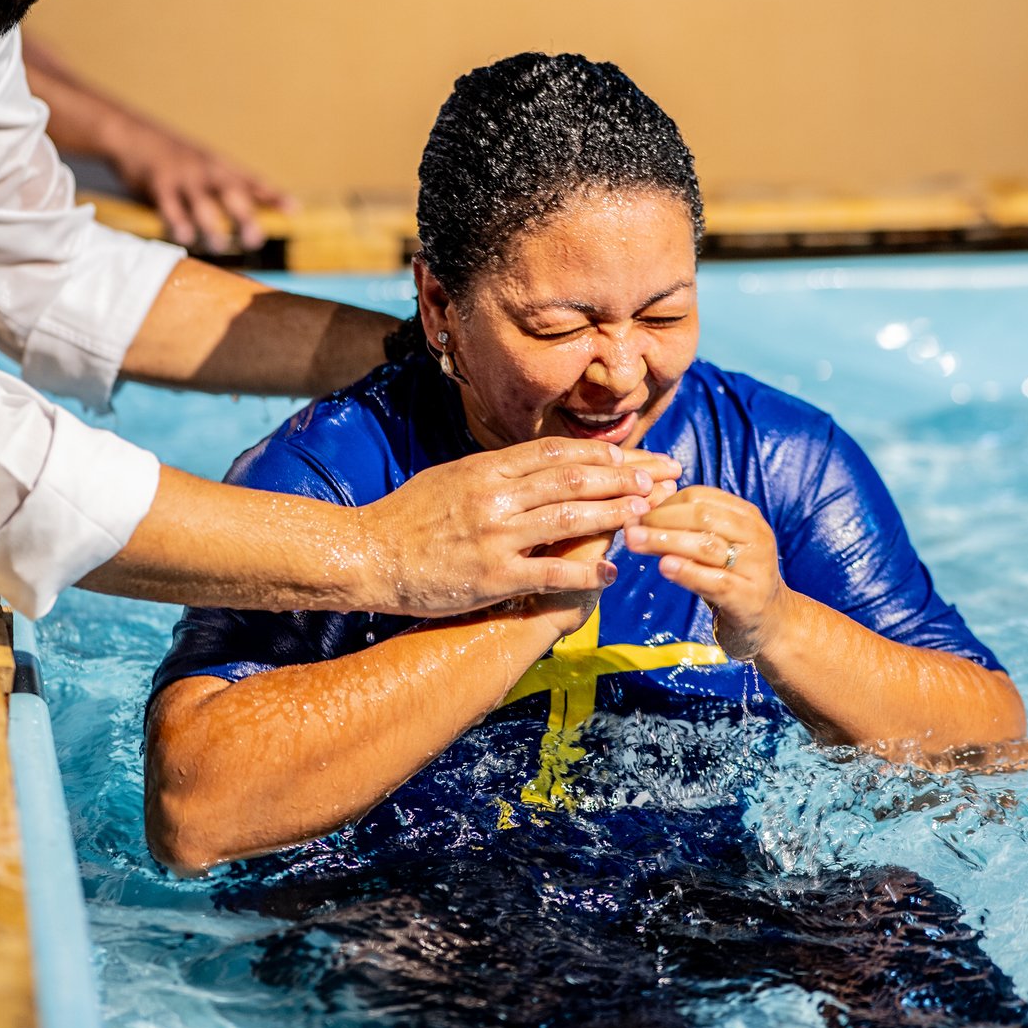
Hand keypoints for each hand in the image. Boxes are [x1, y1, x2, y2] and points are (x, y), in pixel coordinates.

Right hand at [104, 115, 294, 252]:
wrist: (134, 135)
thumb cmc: (175, 157)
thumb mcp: (205, 165)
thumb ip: (226, 187)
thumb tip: (251, 213)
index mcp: (220, 167)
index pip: (252, 181)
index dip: (272, 195)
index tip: (293, 210)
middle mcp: (206, 171)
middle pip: (231, 194)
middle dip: (244, 216)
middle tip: (255, 238)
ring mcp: (183, 177)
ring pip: (202, 203)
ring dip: (212, 225)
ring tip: (221, 246)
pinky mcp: (159, 183)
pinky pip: (170, 206)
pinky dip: (177, 222)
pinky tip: (184, 237)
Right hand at [357, 439, 680, 616]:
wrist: (366, 554)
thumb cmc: (405, 518)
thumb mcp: (449, 479)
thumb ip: (493, 473)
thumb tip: (533, 466)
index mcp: (486, 468)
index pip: (557, 453)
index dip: (601, 452)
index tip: (633, 454)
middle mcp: (495, 496)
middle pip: (573, 479)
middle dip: (624, 476)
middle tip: (661, 475)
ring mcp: (495, 535)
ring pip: (569, 518)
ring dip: (614, 513)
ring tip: (649, 511)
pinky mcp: (492, 576)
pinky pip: (549, 573)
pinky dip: (585, 573)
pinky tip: (612, 572)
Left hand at [623, 485, 788, 659]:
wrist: (771, 623)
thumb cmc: (733, 580)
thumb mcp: (717, 548)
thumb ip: (689, 530)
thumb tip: (640, 516)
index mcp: (746, 516)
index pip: (699, 497)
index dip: (663, 503)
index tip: (635, 514)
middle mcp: (755, 536)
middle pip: (702, 516)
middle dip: (660, 520)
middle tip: (629, 527)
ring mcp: (756, 567)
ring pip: (706, 545)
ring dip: (666, 541)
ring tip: (635, 543)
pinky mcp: (750, 598)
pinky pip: (716, 581)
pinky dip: (687, 572)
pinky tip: (664, 567)